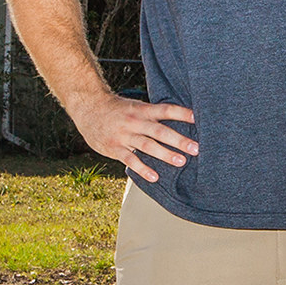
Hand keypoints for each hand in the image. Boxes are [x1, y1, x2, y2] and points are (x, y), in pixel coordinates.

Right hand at [72, 93, 197, 182]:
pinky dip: (142, 169)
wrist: (88, 108)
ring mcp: (124, 135)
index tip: (197, 118)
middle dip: (178, 140)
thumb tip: (177, 120)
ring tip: (181, 162)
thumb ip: (152, 115)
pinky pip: (130, 160)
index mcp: (142, 110)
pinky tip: (154, 177)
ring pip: (147, 146)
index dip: (181, 113)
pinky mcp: (114, 148)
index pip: (165, 110)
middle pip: (159, 131)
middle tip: (195, 148)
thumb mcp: (134, 106)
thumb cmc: (116, 110)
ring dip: (165, 154)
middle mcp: (135, 122)